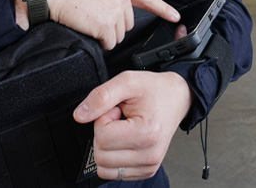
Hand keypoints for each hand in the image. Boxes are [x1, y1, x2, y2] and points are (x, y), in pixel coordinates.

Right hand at [13, 0, 178, 49]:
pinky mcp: (106, 25)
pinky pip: (108, 43)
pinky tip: (88, 30)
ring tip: (88, 21)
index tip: (175, 16)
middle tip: (94, 18)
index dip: (163, 9)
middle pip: (127, 24)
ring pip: (117, 35)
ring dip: (105, 34)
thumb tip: (113, 10)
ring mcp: (115, 11)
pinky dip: (99, 42)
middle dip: (113, 26)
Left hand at [73, 70, 191, 181]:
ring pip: (104, 168)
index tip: (116, 110)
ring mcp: (149, 166)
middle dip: (103, 134)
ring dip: (107, 147)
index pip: (103, 137)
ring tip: (123, 129)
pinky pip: (113, 173)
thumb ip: (101, 96)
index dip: (103, 119)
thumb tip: (79, 116)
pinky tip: (126, 140)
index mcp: (147, 133)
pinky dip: (113, 157)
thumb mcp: (127, 81)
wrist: (176, 98)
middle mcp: (150, 155)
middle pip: (100, 155)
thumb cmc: (153, 89)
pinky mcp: (146, 171)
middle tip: (119, 118)